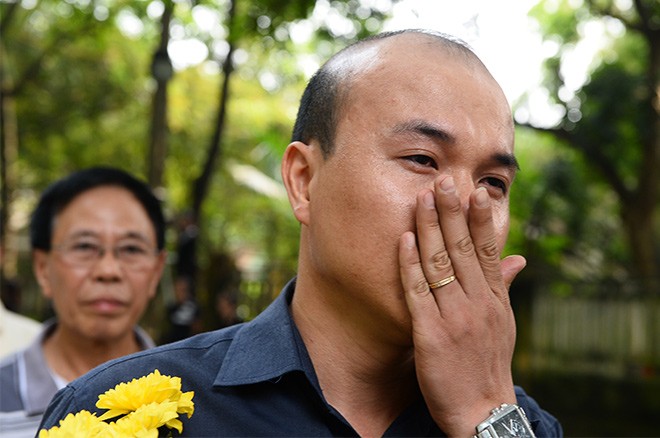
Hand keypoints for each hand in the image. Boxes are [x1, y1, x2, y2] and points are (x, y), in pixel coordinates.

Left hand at [398, 175, 525, 436]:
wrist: (482, 410)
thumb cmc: (488, 363)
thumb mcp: (504, 324)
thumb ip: (504, 287)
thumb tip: (519, 258)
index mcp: (495, 299)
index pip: (490, 251)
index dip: (482, 219)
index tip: (476, 190)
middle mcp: (477, 303)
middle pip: (464, 249)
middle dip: (452, 212)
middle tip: (443, 181)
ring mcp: (454, 317)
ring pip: (440, 263)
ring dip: (430, 228)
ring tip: (422, 198)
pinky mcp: (430, 333)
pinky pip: (418, 291)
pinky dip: (410, 263)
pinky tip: (404, 240)